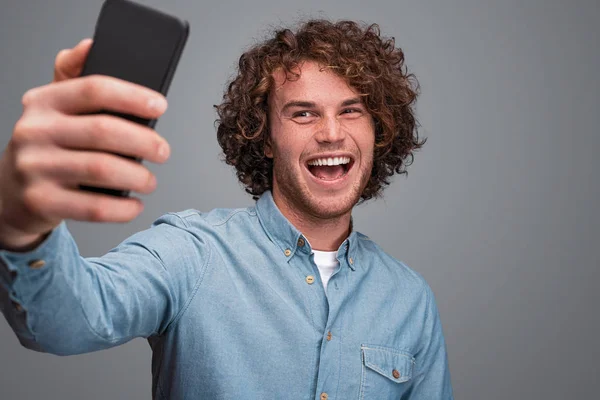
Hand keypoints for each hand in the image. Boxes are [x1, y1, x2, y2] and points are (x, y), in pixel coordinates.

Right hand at [0, 38, 170, 249]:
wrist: (11, 192)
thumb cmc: (47, 146)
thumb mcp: (54, 108)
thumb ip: (73, 76)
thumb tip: (92, 46)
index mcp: (44, 102)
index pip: (93, 89)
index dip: (133, 96)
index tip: (160, 106)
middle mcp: (34, 131)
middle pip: (104, 132)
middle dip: (145, 142)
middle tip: (163, 151)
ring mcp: (35, 168)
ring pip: (102, 170)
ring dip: (138, 177)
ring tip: (149, 180)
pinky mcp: (41, 202)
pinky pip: (94, 207)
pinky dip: (123, 208)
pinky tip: (134, 204)